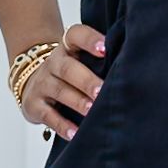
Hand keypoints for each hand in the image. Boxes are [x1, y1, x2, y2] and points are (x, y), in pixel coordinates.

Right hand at [22, 21, 105, 139]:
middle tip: (102, 90)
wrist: (32, 81)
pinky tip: (75, 133)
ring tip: (92, 110)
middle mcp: (53, 63)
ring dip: (77, 101)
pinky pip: (48, 115)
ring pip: (59, 91)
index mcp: (68, 47)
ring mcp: (42, 83)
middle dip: (86, 80)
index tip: (105, 49)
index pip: (76, 35)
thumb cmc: (71, 72)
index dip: (89, 40)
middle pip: (68, 68)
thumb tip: (135, 69)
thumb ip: (102, 60)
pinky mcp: (34, 105)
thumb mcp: (80, 59)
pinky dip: (62, 125)